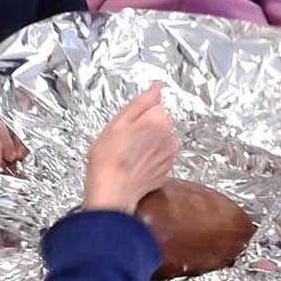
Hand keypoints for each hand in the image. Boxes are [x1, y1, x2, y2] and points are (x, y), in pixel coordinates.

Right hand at [84, 83, 178, 213]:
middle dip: (143, 128)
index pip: (153, 105)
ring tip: (128, 154)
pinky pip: (158, 156)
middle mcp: (170, 138)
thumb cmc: (109, 158)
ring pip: (158, 140)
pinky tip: (134, 165)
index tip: (124, 126)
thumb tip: (158, 87)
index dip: (136, 115)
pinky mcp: (166, 171)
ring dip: (147, 144)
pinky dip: (149, 158)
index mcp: (160, 121)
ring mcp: (170, 156)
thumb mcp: (119, 121)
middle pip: (157, 122)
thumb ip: (142, 101)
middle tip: (123, 141)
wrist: (112, 193)